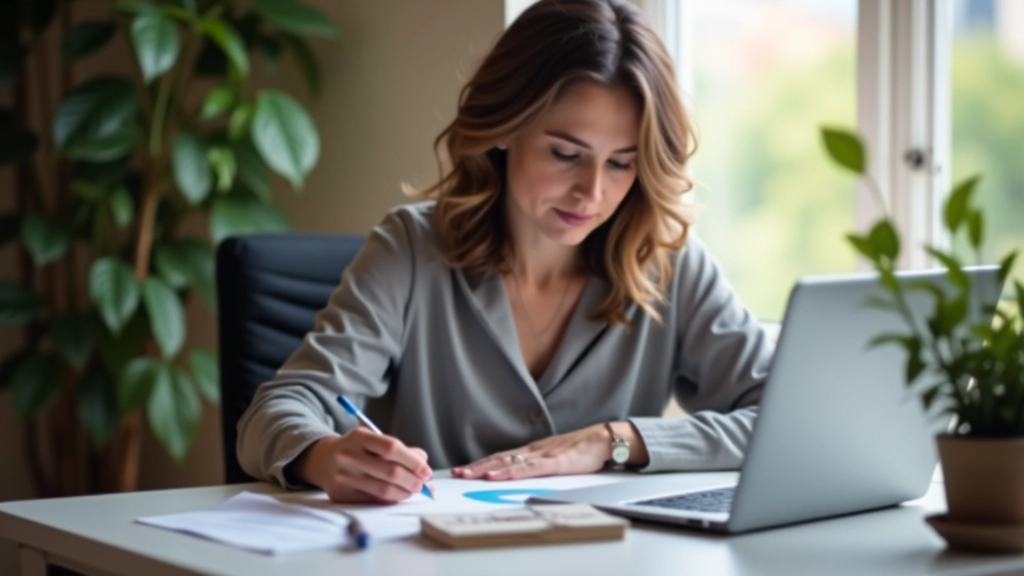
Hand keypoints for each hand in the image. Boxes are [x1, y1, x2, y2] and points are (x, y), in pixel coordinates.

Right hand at [293, 428, 432, 502]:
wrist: (324, 460)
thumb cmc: (359, 450)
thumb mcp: (375, 441)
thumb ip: (400, 450)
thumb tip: (424, 464)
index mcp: (360, 436)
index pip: (391, 447)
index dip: (412, 461)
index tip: (426, 471)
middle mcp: (349, 455)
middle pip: (390, 471)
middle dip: (412, 480)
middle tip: (422, 484)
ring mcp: (343, 475)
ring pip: (383, 490)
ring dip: (404, 493)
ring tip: (413, 490)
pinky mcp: (342, 494)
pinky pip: (373, 501)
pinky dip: (391, 500)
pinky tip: (398, 496)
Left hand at [451, 422, 643, 480]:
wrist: (603, 439)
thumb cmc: (581, 451)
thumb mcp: (554, 459)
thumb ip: (537, 466)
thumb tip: (519, 476)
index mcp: (531, 451)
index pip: (499, 458)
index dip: (480, 464)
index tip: (462, 470)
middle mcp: (532, 451)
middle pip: (498, 459)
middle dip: (476, 467)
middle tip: (455, 474)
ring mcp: (542, 455)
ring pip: (509, 463)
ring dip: (486, 469)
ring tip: (468, 475)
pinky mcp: (555, 463)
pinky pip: (529, 468)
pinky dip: (511, 472)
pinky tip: (498, 476)